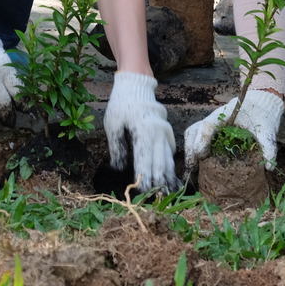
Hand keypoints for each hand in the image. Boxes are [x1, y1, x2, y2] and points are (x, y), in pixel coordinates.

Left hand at [104, 72, 177, 190]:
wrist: (136, 85)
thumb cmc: (121, 105)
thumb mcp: (113, 125)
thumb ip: (117, 148)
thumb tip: (118, 170)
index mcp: (142, 133)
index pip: (144, 162)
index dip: (144, 179)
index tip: (144, 194)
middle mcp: (157, 134)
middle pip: (160, 163)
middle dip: (160, 183)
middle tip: (160, 200)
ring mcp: (165, 132)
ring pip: (168, 158)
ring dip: (169, 176)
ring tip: (171, 192)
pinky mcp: (167, 131)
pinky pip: (171, 151)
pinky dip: (170, 164)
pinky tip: (171, 176)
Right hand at [183, 88, 282, 173]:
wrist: (262, 101)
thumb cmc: (263, 114)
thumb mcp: (268, 129)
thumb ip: (268, 145)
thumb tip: (269, 168)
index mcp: (227, 114)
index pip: (208, 125)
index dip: (202, 140)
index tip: (201, 155)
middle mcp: (215, 117)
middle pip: (195, 129)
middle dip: (191, 148)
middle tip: (193, 167)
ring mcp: (212, 122)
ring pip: (193, 132)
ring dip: (190, 148)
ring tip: (193, 167)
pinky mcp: (213, 128)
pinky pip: (197, 135)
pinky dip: (194, 147)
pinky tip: (199, 162)